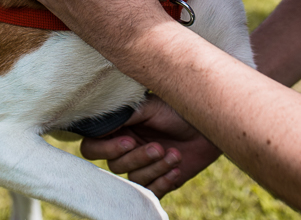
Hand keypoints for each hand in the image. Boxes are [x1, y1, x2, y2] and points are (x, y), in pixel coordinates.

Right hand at [79, 96, 221, 197]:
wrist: (208, 125)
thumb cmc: (177, 110)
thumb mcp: (148, 107)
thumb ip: (122, 114)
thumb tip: (99, 123)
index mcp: (118, 130)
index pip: (92, 148)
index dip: (106, 149)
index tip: (129, 141)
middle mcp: (126, 150)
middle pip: (114, 166)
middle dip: (137, 158)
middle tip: (158, 147)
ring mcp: (143, 167)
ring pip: (134, 179)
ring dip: (156, 168)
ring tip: (174, 155)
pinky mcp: (159, 181)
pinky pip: (151, 192)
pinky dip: (163, 181)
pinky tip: (176, 168)